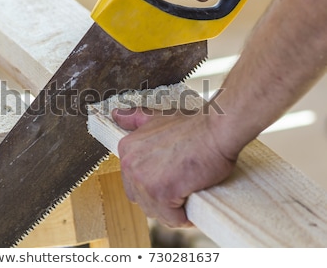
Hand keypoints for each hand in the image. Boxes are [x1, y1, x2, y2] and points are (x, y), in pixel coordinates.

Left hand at [112, 107, 236, 226]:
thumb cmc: (193, 125)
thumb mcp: (158, 118)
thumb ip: (136, 119)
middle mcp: (129, 165)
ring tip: (189, 195)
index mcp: (127, 149)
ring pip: (156, 212)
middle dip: (161, 201)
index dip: (153, 186)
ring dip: (174, 211)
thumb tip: (116, 114)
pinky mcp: (161, 193)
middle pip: (142, 200)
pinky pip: (172, 218)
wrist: (216, 129)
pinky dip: (185, 217)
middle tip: (182, 189)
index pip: (133, 183)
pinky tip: (194, 203)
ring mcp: (143, 180)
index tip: (171, 182)